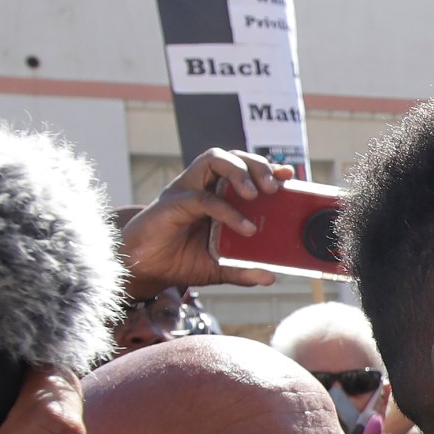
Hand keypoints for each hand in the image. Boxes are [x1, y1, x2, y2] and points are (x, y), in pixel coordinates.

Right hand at [120, 149, 294, 299]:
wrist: (143, 269)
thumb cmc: (178, 260)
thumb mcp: (218, 267)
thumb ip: (243, 269)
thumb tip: (271, 276)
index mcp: (215, 194)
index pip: (244, 170)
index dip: (267, 168)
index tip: (290, 176)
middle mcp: (201, 185)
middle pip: (232, 156)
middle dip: (257, 165)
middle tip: (275, 187)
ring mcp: (187, 190)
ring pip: (214, 159)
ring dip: (240, 171)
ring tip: (257, 194)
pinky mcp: (174, 202)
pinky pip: (203, 197)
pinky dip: (228, 210)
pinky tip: (245, 227)